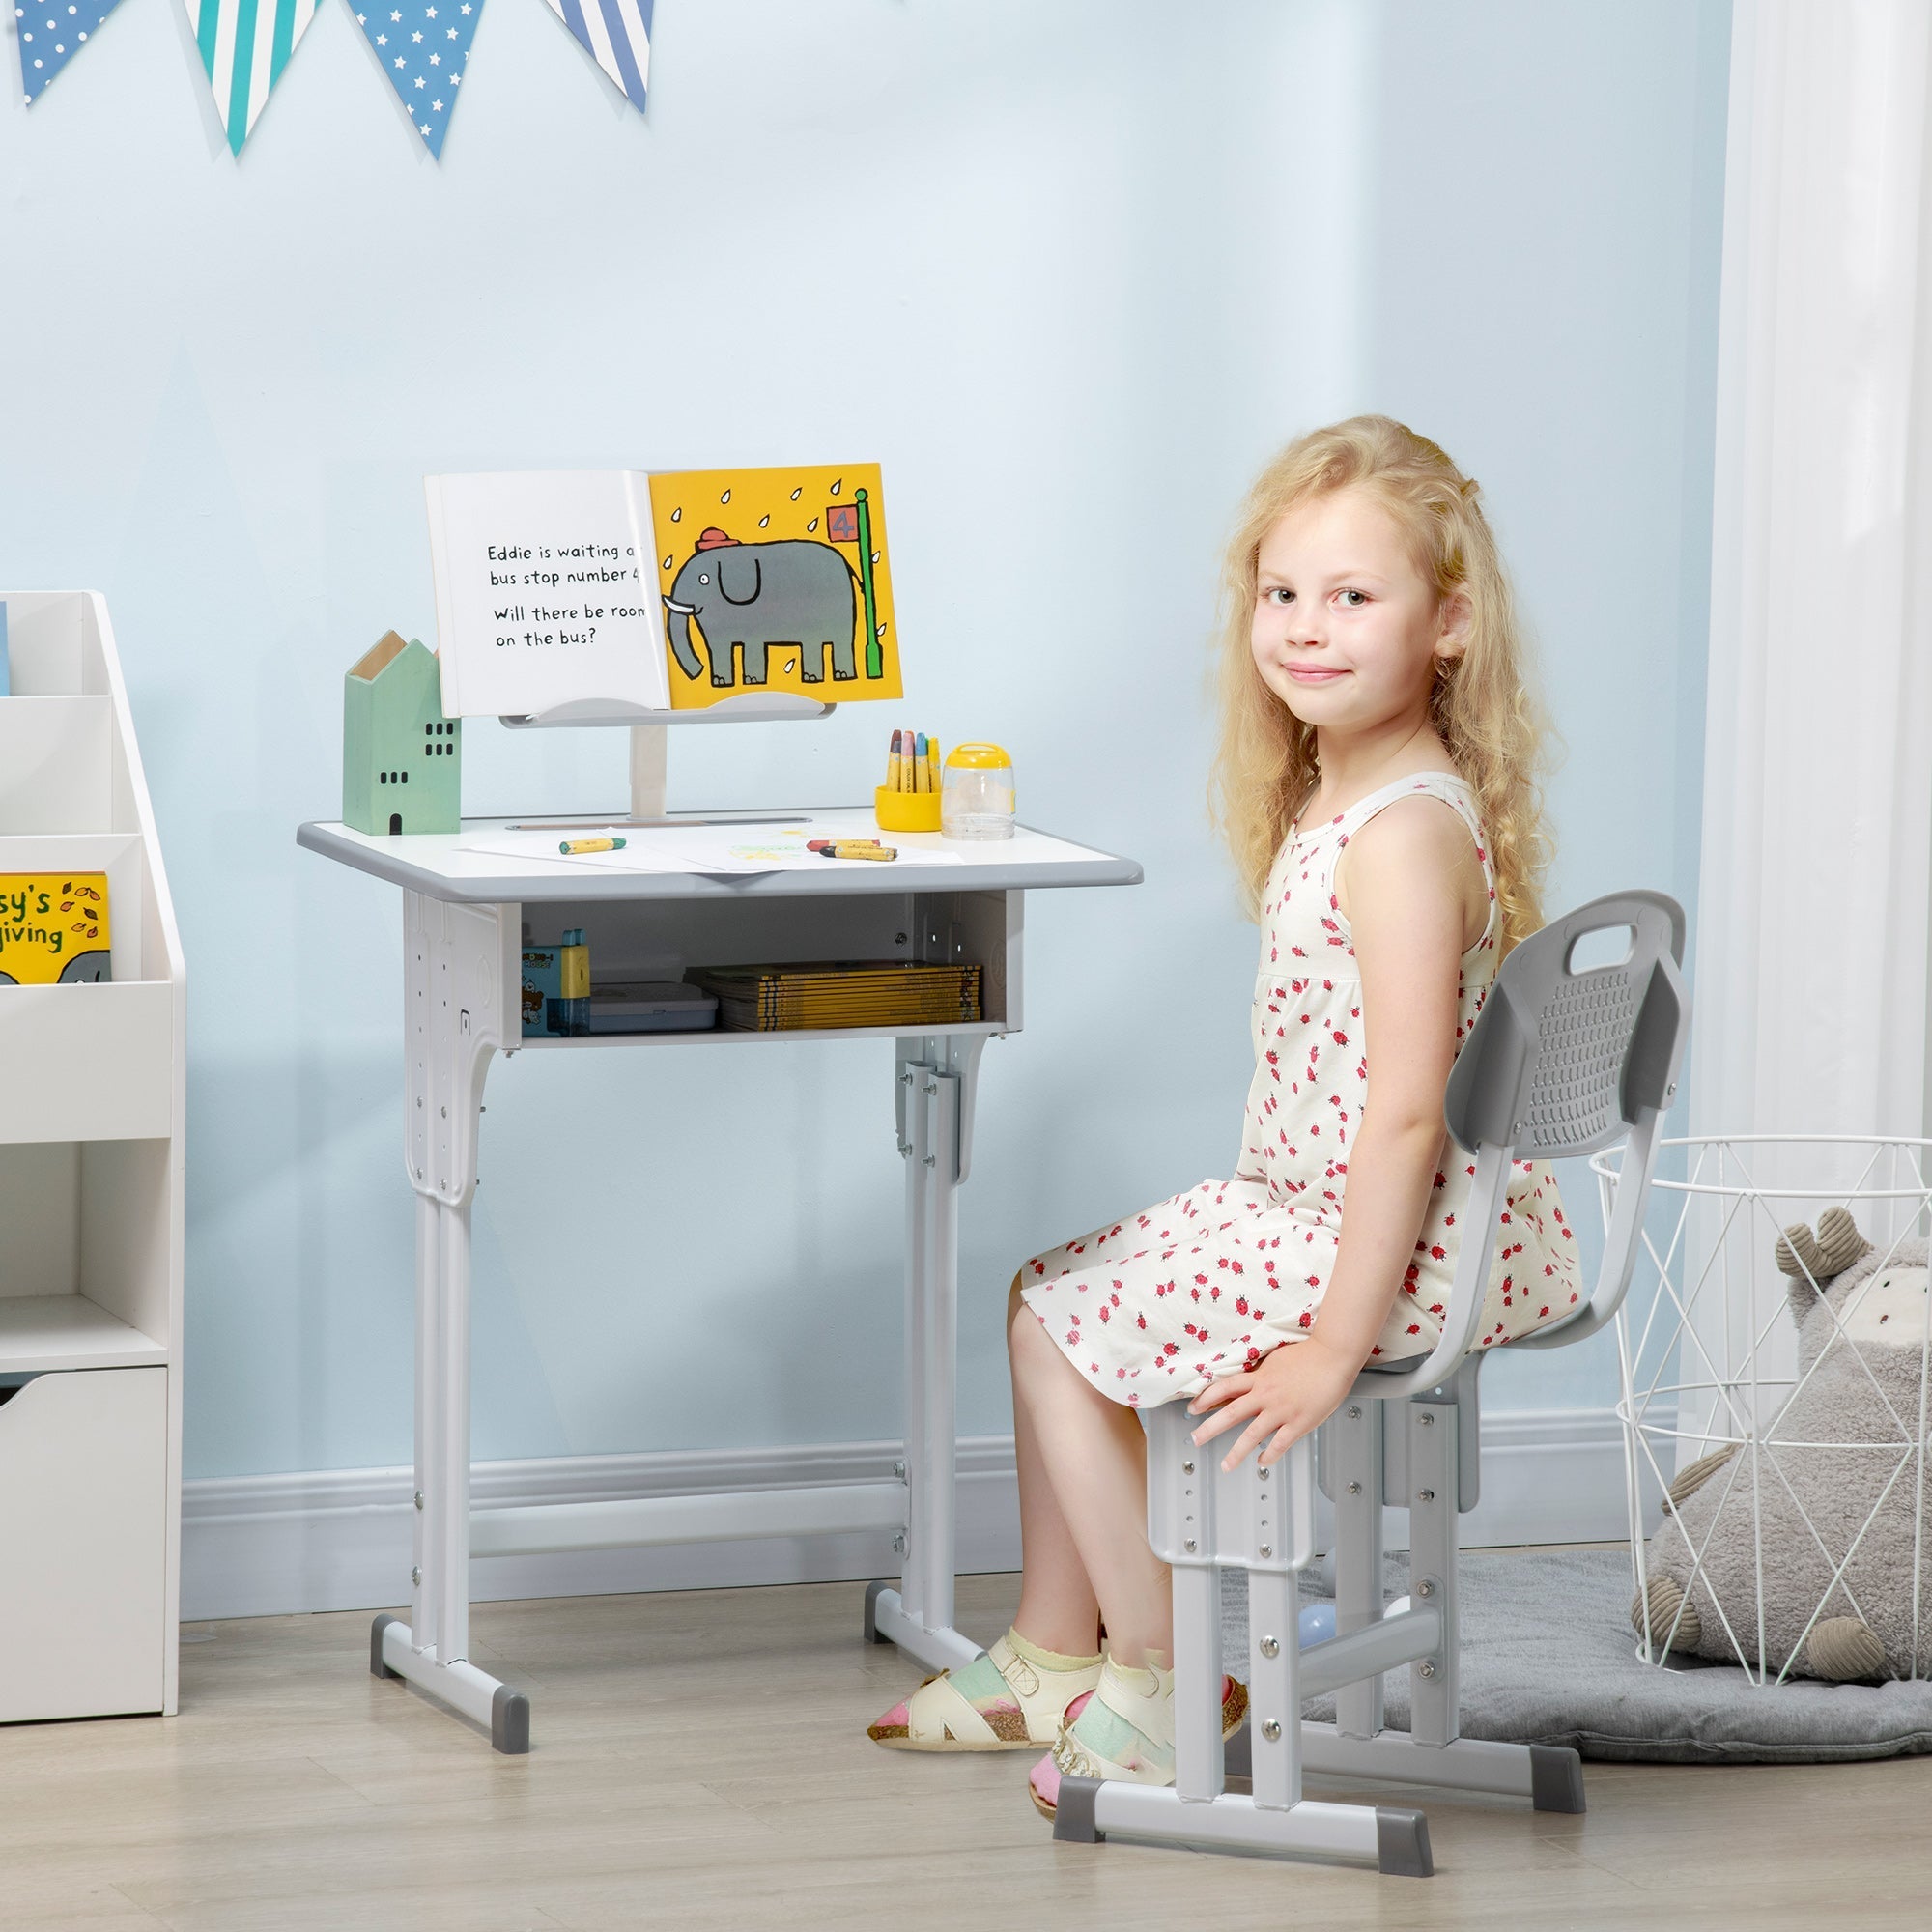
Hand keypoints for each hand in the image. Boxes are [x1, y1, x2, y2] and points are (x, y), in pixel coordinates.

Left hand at [1186, 1337, 1359, 1471]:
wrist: (1333, 1355)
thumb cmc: (1308, 1354)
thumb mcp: (1275, 1359)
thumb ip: (1260, 1373)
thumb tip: (1247, 1380)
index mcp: (1259, 1377)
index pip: (1224, 1388)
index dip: (1205, 1398)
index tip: (1193, 1408)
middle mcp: (1266, 1394)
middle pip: (1230, 1413)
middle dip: (1209, 1428)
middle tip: (1195, 1439)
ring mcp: (1282, 1410)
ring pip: (1252, 1435)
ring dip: (1235, 1453)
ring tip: (1225, 1465)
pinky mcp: (1299, 1422)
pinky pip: (1280, 1444)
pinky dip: (1269, 1456)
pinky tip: (1262, 1462)